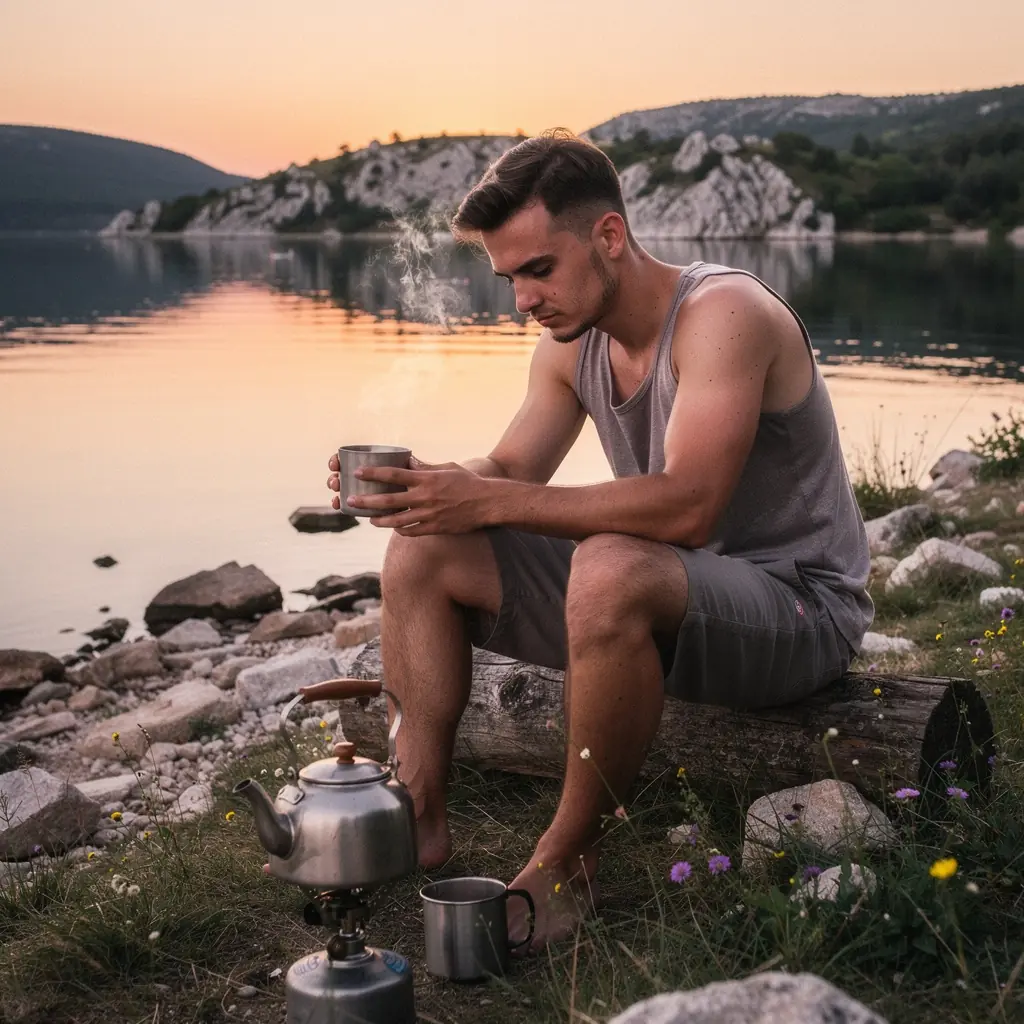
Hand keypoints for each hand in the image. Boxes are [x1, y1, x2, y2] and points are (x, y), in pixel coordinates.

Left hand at [327, 454, 496, 535]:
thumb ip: (426, 467)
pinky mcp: (435, 528)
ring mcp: (429, 515)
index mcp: (426, 479)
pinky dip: (400, 530)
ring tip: (369, 519)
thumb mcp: (447, 468)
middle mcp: (425, 498)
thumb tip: (409, 462)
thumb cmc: (468, 482)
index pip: (394, 475)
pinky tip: (393, 527)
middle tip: (351, 501)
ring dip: (379, 520)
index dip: (373, 474)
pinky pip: (412, 532)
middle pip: (389, 501)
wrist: (488, 503)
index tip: (358, 473)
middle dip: (367, 501)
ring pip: (397, 521)